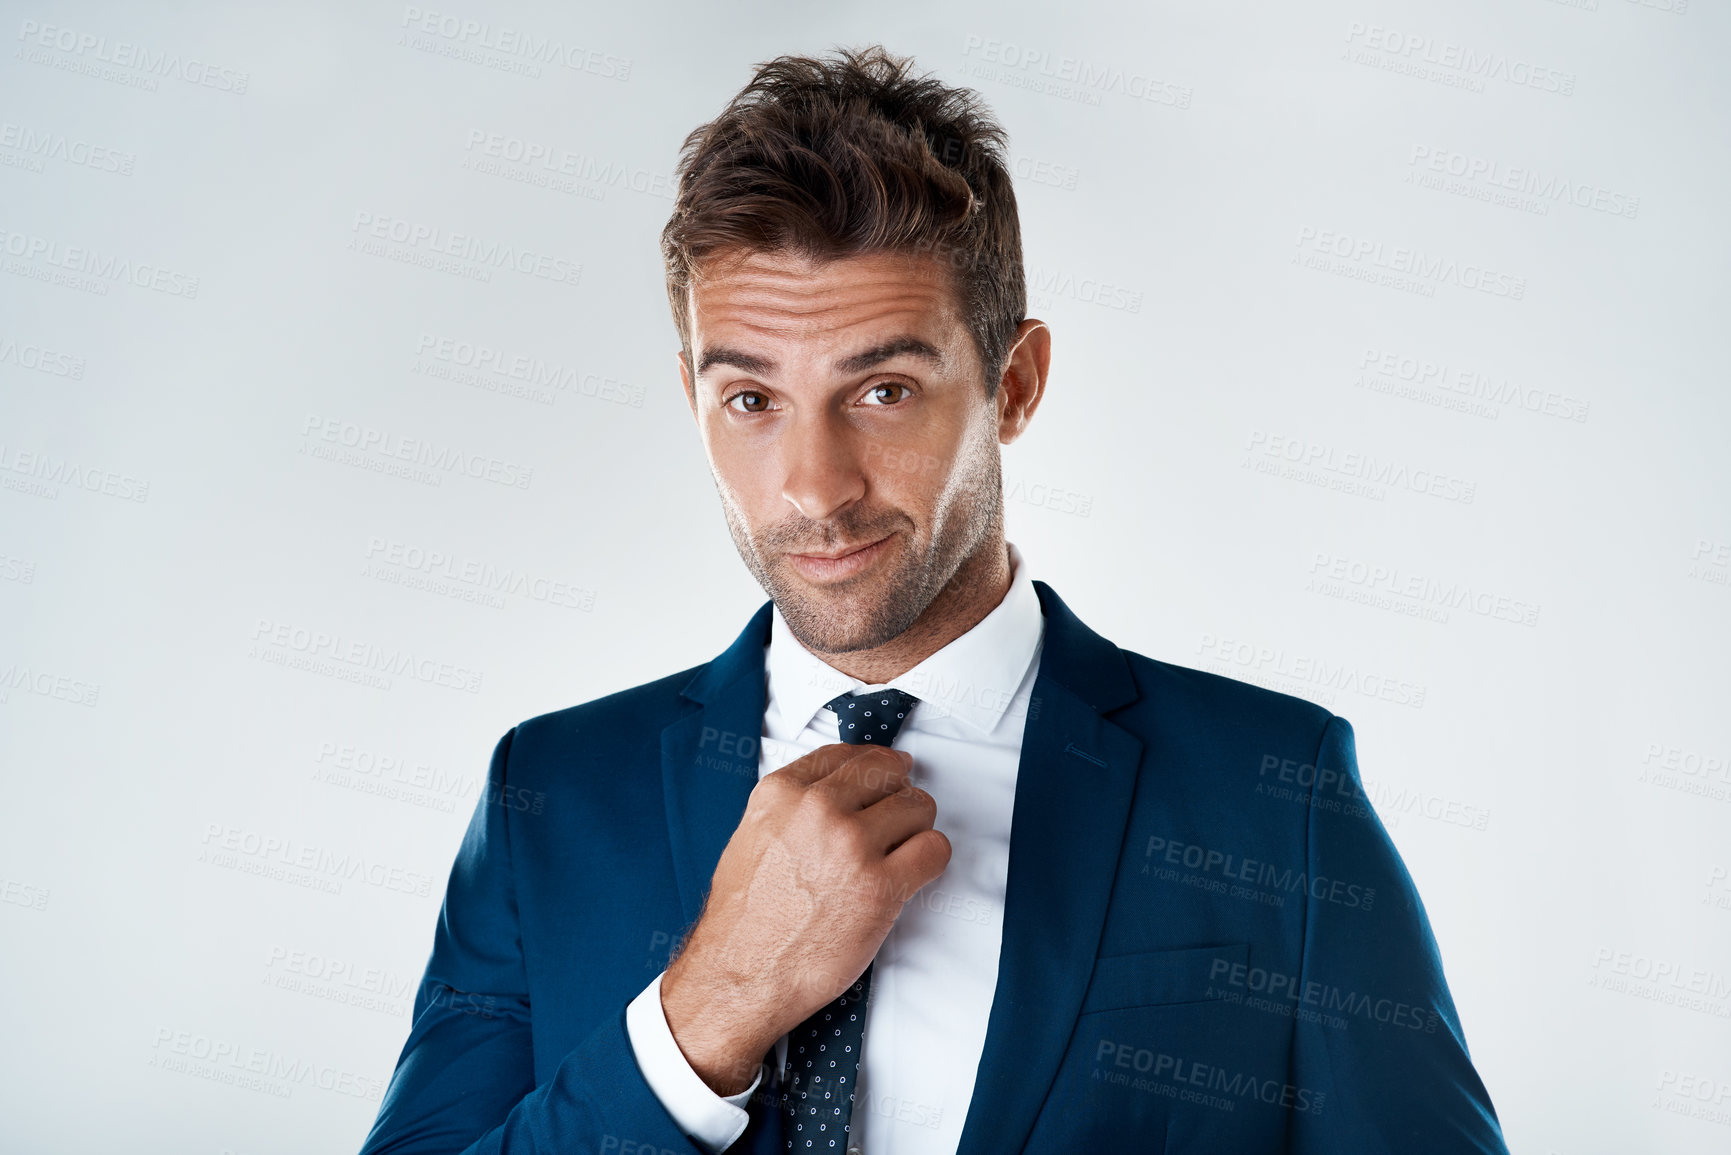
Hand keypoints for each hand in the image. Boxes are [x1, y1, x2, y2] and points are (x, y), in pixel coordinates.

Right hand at [659, 741, 950, 1093]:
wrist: (740, 977)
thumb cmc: (745, 920)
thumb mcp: (752, 836)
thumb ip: (793, 806)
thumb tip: (839, 790)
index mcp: (781, 793)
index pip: (848, 754)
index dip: (875, 765)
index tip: (886, 775)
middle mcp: (816, 810)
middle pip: (888, 771)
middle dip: (897, 792)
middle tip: (897, 816)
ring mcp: (851, 845)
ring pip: (918, 806)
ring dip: (917, 827)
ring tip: (899, 852)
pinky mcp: (881, 886)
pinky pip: (934, 849)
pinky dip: (930, 859)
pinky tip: (912, 873)